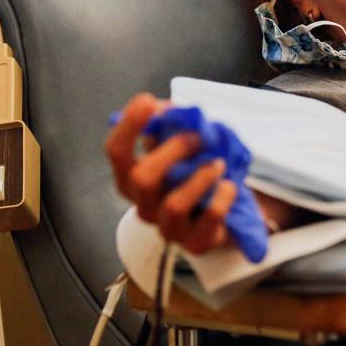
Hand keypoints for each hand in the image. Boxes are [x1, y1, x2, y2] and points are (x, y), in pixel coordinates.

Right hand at [105, 92, 236, 253]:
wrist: (224, 209)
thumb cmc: (194, 171)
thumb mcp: (180, 144)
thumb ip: (169, 124)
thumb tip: (164, 109)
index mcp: (131, 179)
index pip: (116, 152)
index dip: (128, 125)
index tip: (147, 102)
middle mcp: (143, 206)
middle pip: (141, 178)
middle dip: (172, 151)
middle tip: (197, 138)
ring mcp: (168, 228)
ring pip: (174, 205)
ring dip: (200, 178)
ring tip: (218, 163)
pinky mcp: (196, 243)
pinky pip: (208, 220)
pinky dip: (221, 199)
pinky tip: (229, 186)